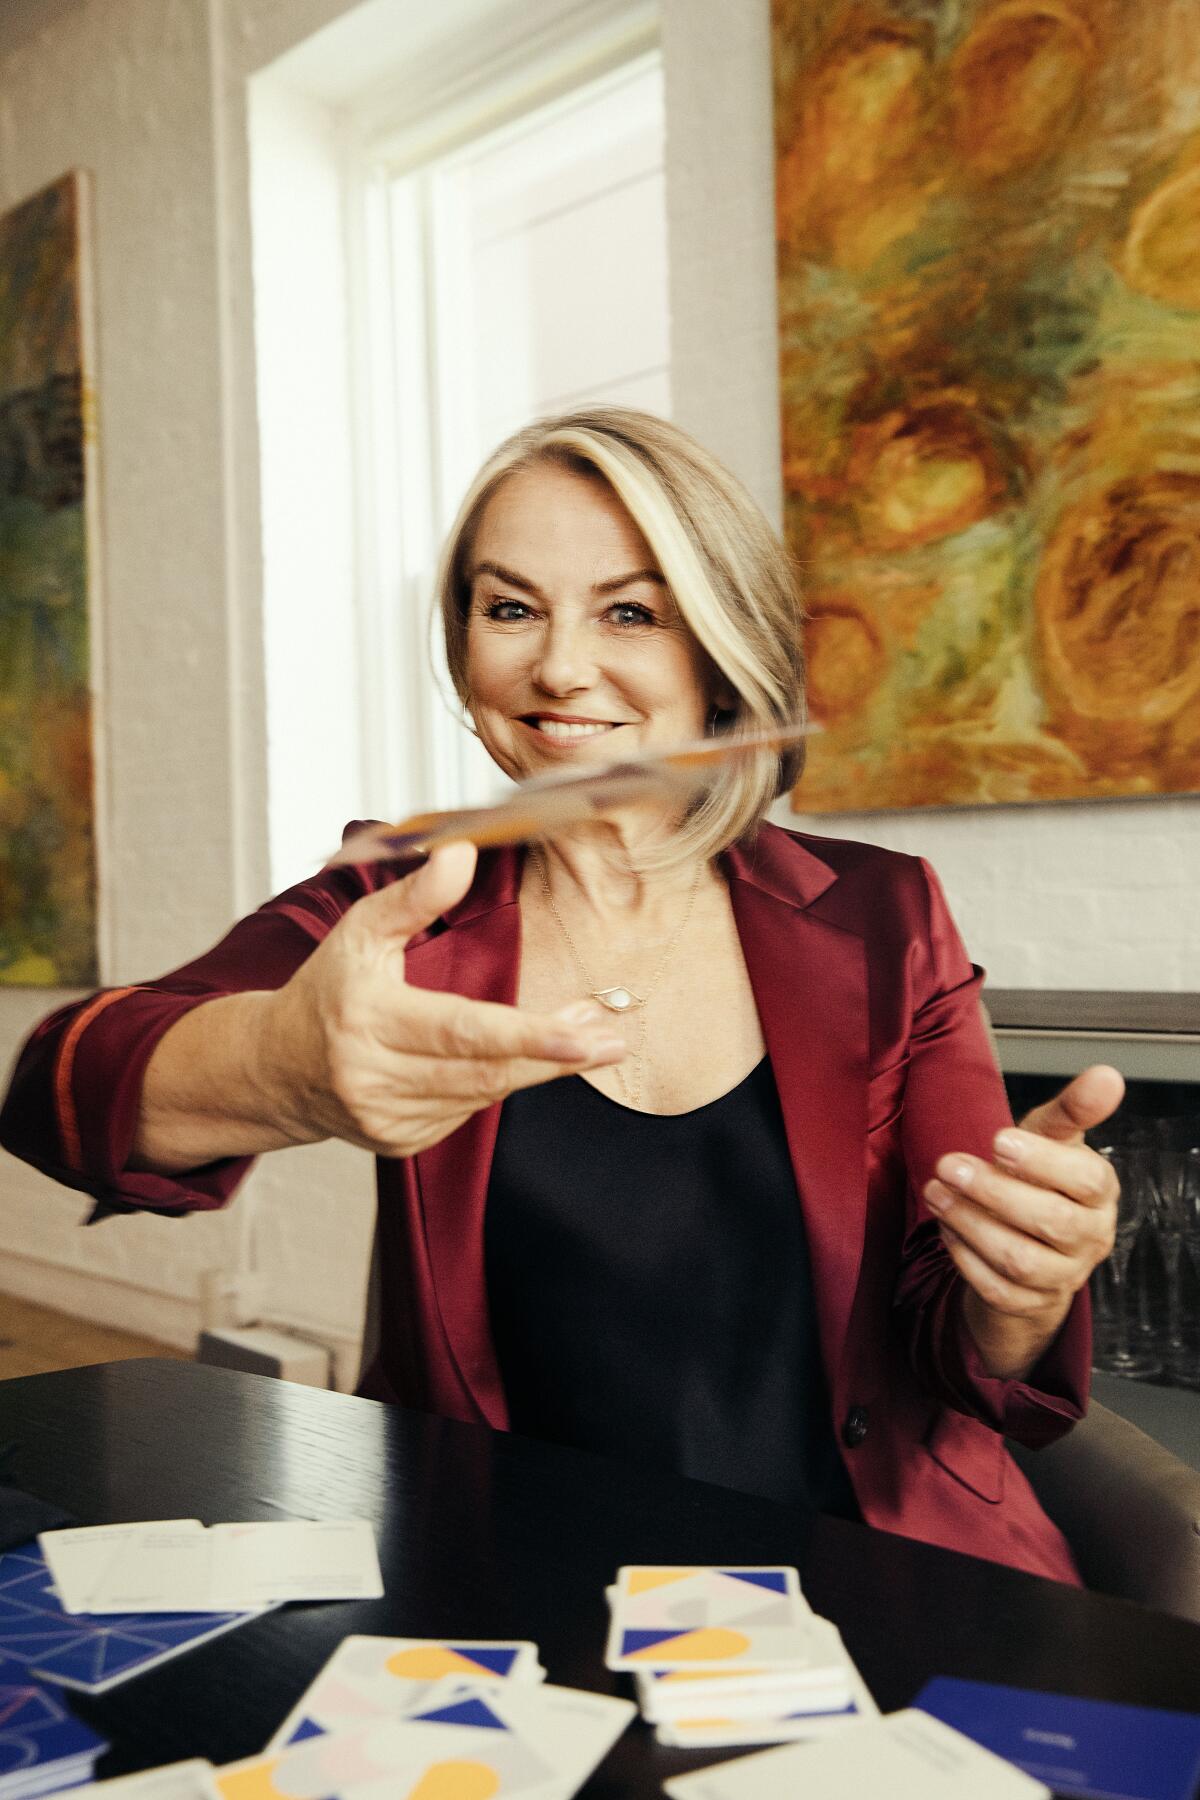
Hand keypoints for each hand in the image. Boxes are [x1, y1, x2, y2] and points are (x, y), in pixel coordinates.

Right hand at [262, 842, 626, 1156]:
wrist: (274, 1068)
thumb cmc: (328, 988)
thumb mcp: (361, 931)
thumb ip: (416, 895)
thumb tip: (462, 850)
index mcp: (366, 1019)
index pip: (462, 1031)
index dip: (527, 1035)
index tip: (583, 1033)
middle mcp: (373, 1077)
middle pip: (485, 1071)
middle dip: (554, 1056)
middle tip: (611, 1039)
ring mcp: (386, 1118)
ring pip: (483, 1093)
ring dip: (537, 1067)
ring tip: (584, 1038)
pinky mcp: (398, 1143)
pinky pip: (467, 1110)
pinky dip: (497, 1083)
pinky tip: (518, 1059)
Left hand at [924, 1065, 1123, 1375]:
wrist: (1033, 1239)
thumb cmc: (1041, 1177)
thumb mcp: (1052, 1138)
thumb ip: (1073, 1109)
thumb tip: (1106, 1075)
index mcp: (1099, 1192)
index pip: (1085, 1180)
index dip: (1042, 1162)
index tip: (997, 1140)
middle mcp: (1090, 1237)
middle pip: (1050, 1222)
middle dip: (994, 1192)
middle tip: (948, 1165)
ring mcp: (1062, 1276)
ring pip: (1019, 1259)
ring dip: (970, 1223)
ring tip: (936, 1192)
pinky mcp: (1030, 1302)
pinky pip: (996, 1289)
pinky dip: (965, 1259)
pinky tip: (947, 1229)